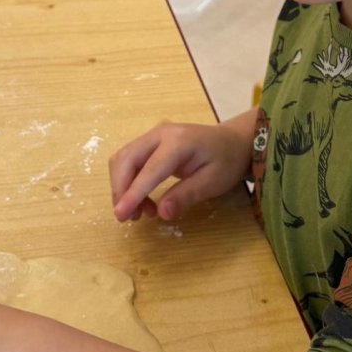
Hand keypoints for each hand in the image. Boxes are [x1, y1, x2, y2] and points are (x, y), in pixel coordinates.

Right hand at [109, 120, 250, 223]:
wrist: (231, 142)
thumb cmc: (226, 161)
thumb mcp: (213, 182)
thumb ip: (186, 195)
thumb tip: (162, 213)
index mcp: (179, 142)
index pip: (149, 169)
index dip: (133, 193)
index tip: (120, 214)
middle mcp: (160, 134)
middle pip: (126, 159)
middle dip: (121, 190)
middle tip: (128, 217)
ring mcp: (153, 136)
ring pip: (123, 160)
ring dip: (123, 187)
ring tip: (140, 212)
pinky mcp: (149, 143)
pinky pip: (129, 161)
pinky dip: (128, 182)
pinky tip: (142, 200)